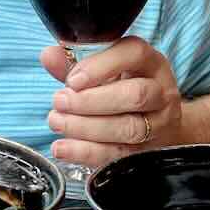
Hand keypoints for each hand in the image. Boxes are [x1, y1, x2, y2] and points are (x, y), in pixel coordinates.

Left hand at [41, 36, 183, 168]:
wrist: (155, 123)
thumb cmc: (122, 89)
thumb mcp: (102, 71)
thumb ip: (75, 62)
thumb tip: (49, 56)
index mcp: (150, 63)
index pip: (135, 54)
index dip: (102, 65)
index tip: (72, 79)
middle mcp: (160, 92)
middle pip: (135, 95)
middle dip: (91, 101)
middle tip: (59, 101)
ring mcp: (158, 125)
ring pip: (129, 128)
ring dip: (86, 127)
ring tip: (57, 122)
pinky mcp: (147, 152)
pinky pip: (119, 155)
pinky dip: (87, 153)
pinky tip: (63, 148)